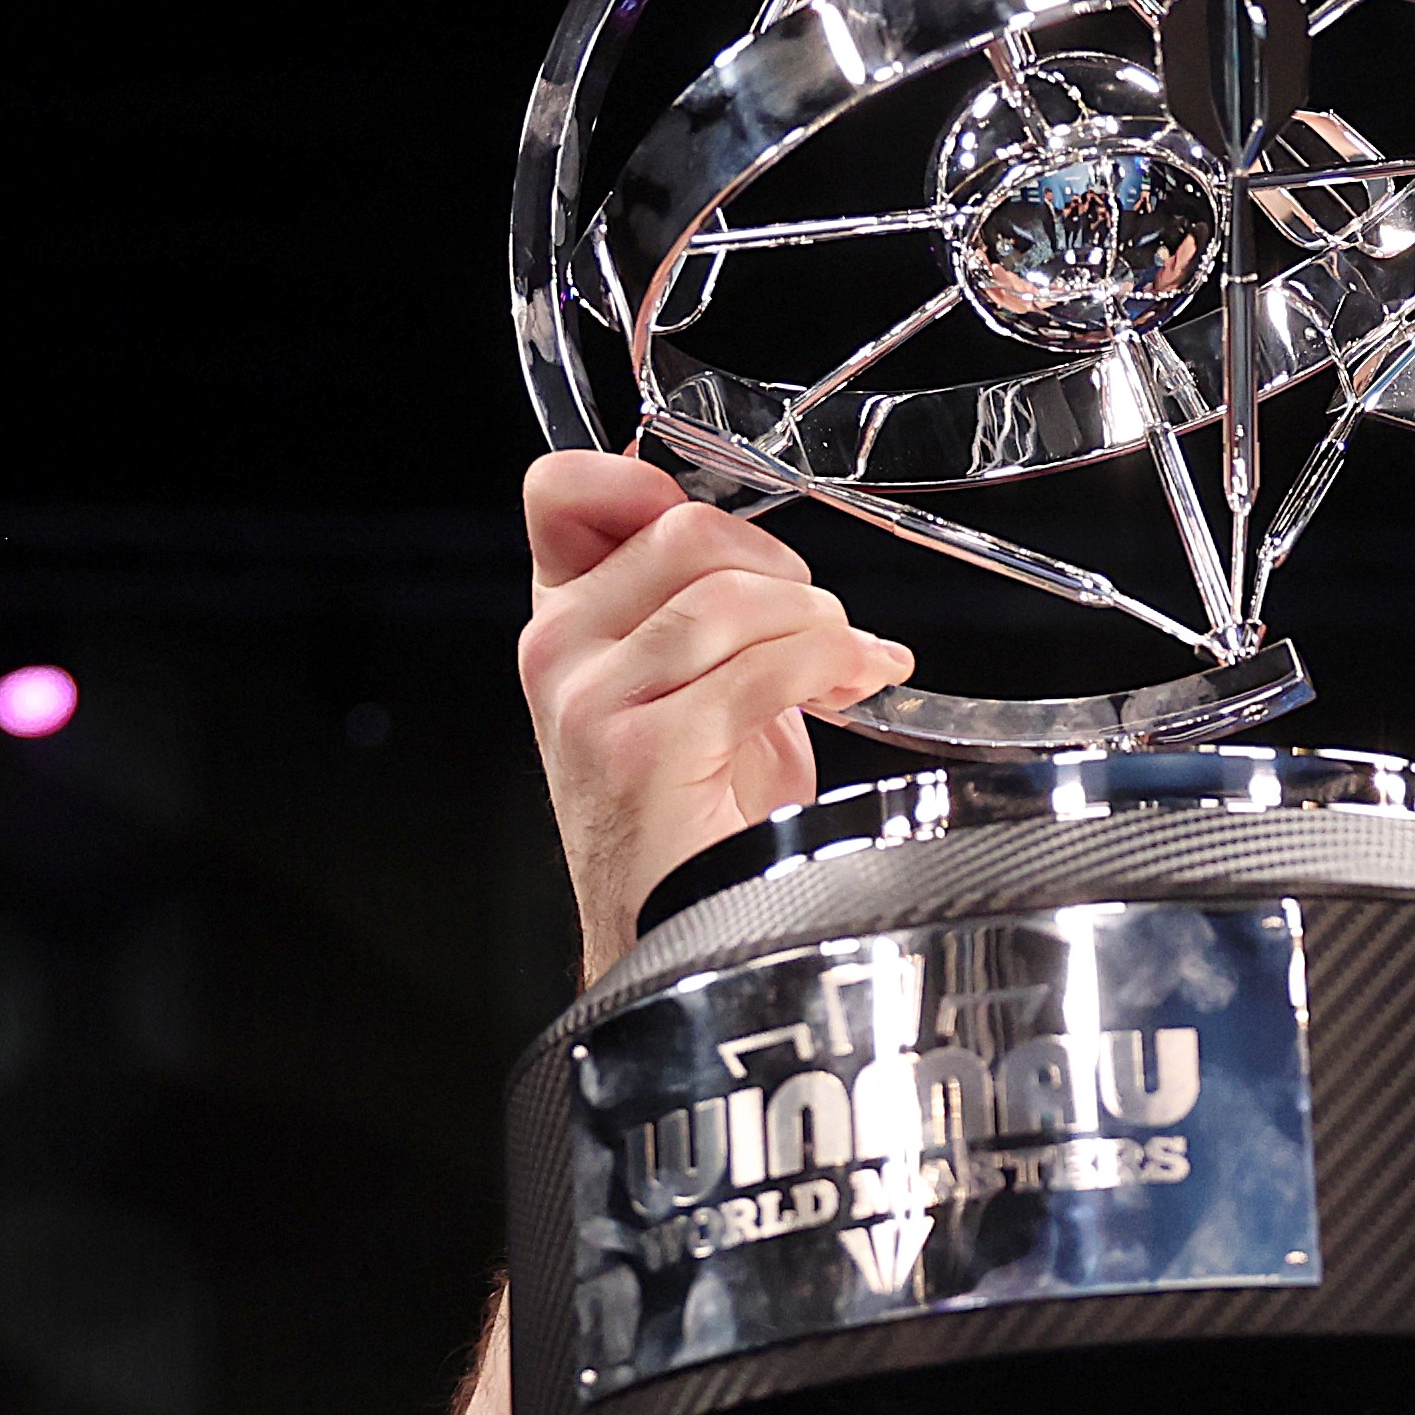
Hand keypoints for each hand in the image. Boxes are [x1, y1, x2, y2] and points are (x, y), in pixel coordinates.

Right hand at [515, 451, 914, 973]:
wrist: (681, 932)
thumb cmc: (693, 817)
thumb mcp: (691, 686)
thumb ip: (706, 609)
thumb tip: (780, 558)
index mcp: (563, 622)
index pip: (562, 491)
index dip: (647, 482)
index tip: (729, 539)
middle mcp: (559, 652)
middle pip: (686, 533)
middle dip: (783, 570)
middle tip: (822, 622)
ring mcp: (593, 701)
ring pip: (733, 597)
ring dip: (820, 624)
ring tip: (847, 665)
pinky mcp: (648, 750)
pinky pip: (767, 665)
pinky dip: (833, 662)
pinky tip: (856, 682)